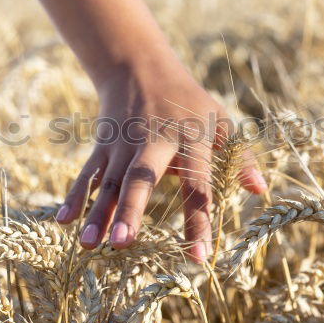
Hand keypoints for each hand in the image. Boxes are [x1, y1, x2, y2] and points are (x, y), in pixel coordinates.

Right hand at [54, 59, 265, 261]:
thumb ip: (239, 156)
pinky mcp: (103, 145)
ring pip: (110, 182)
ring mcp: (123, 144)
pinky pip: (88, 174)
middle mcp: (154, 141)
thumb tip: (260, 190)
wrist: (139, 66)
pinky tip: (63, 224)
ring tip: (88, 246)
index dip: (199, 220)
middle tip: (124, 243)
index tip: (199, 257)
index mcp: (190, 139)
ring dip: (98, 213)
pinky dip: (75, 197)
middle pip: (141, 178)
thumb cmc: (188, 102)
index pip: (197, 184)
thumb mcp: (219, 120)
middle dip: (132, 210)